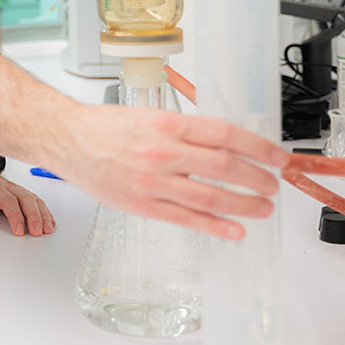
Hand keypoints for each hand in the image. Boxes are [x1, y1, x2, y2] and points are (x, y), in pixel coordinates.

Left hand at [0, 165, 54, 236]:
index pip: (9, 201)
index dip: (16, 216)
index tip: (19, 231)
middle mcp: (8, 187)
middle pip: (26, 199)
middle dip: (34, 216)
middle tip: (38, 232)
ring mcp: (16, 189)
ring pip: (33, 199)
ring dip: (42, 214)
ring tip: (48, 229)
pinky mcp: (20, 193)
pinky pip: (35, 200)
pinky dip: (44, 210)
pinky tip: (49, 221)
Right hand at [52, 103, 288, 239]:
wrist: (66, 139)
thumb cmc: (105, 126)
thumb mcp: (149, 115)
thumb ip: (185, 131)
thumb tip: (226, 145)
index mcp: (167, 124)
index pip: (225, 135)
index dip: (259, 148)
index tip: (278, 157)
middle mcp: (163, 151)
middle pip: (225, 167)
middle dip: (258, 178)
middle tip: (273, 184)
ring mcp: (153, 181)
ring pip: (212, 196)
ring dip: (245, 204)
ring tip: (262, 207)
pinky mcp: (143, 204)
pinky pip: (187, 219)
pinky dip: (216, 226)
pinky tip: (235, 229)